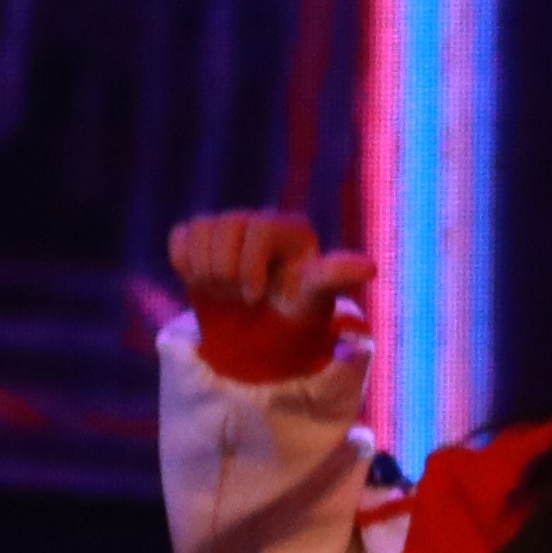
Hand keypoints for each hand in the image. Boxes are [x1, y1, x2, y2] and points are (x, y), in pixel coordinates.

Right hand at [162, 212, 373, 340]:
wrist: (259, 332)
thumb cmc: (292, 312)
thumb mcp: (315, 298)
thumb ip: (335, 276)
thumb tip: (370, 267)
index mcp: (292, 228)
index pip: (260, 227)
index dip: (249, 268)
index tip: (255, 297)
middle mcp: (260, 220)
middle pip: (226, 225)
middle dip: (227, 272)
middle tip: (241, 298)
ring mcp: (229, 227)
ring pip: (200, 228)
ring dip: (204, 270)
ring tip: (224, 290)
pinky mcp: (201, 238)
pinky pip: (181, 236)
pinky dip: (184, 262)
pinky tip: (202, 279)